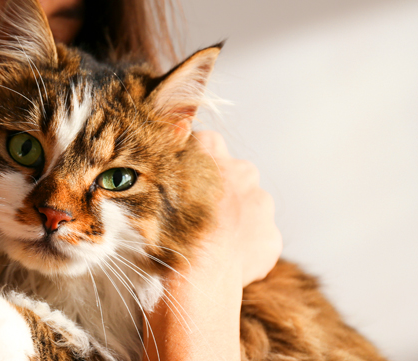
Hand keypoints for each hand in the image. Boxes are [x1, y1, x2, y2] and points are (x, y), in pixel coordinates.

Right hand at [141, 131, 280, 360]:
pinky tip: (222, 261)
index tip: (183, 180)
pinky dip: (244, 248)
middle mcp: (242, 171)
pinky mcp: (271, 238)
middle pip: (234, 174)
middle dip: (219, 191)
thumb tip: (160, 157)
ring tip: (208, 243)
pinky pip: (258, 239)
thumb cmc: (160, 230)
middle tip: (194, 216)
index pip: (206, 142)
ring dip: (234, 219)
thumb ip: (160, 166)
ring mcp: (261, 206)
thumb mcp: (146, 185)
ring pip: (249, 207)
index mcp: (211, 151)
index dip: (193, 162)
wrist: (191, 275)